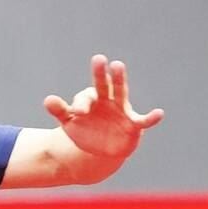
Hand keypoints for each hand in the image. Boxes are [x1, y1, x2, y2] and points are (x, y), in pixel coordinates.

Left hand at [43, 55, 163, 158]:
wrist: (103, 149)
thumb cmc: (86, 131)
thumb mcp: (70, 123)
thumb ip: (60, 111)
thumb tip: (47, 100)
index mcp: (92, 99)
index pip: (85, 96)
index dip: (81, 104)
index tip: (76, 112)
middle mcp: (108, 100)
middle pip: (103, 85)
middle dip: (101, 74)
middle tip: (98, 59)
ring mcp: (121, 110)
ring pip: (121, 92)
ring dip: (120, 80)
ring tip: (118, 65)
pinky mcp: (133, 125)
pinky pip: (143, 120)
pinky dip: (151, 118)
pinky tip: (159, 114)